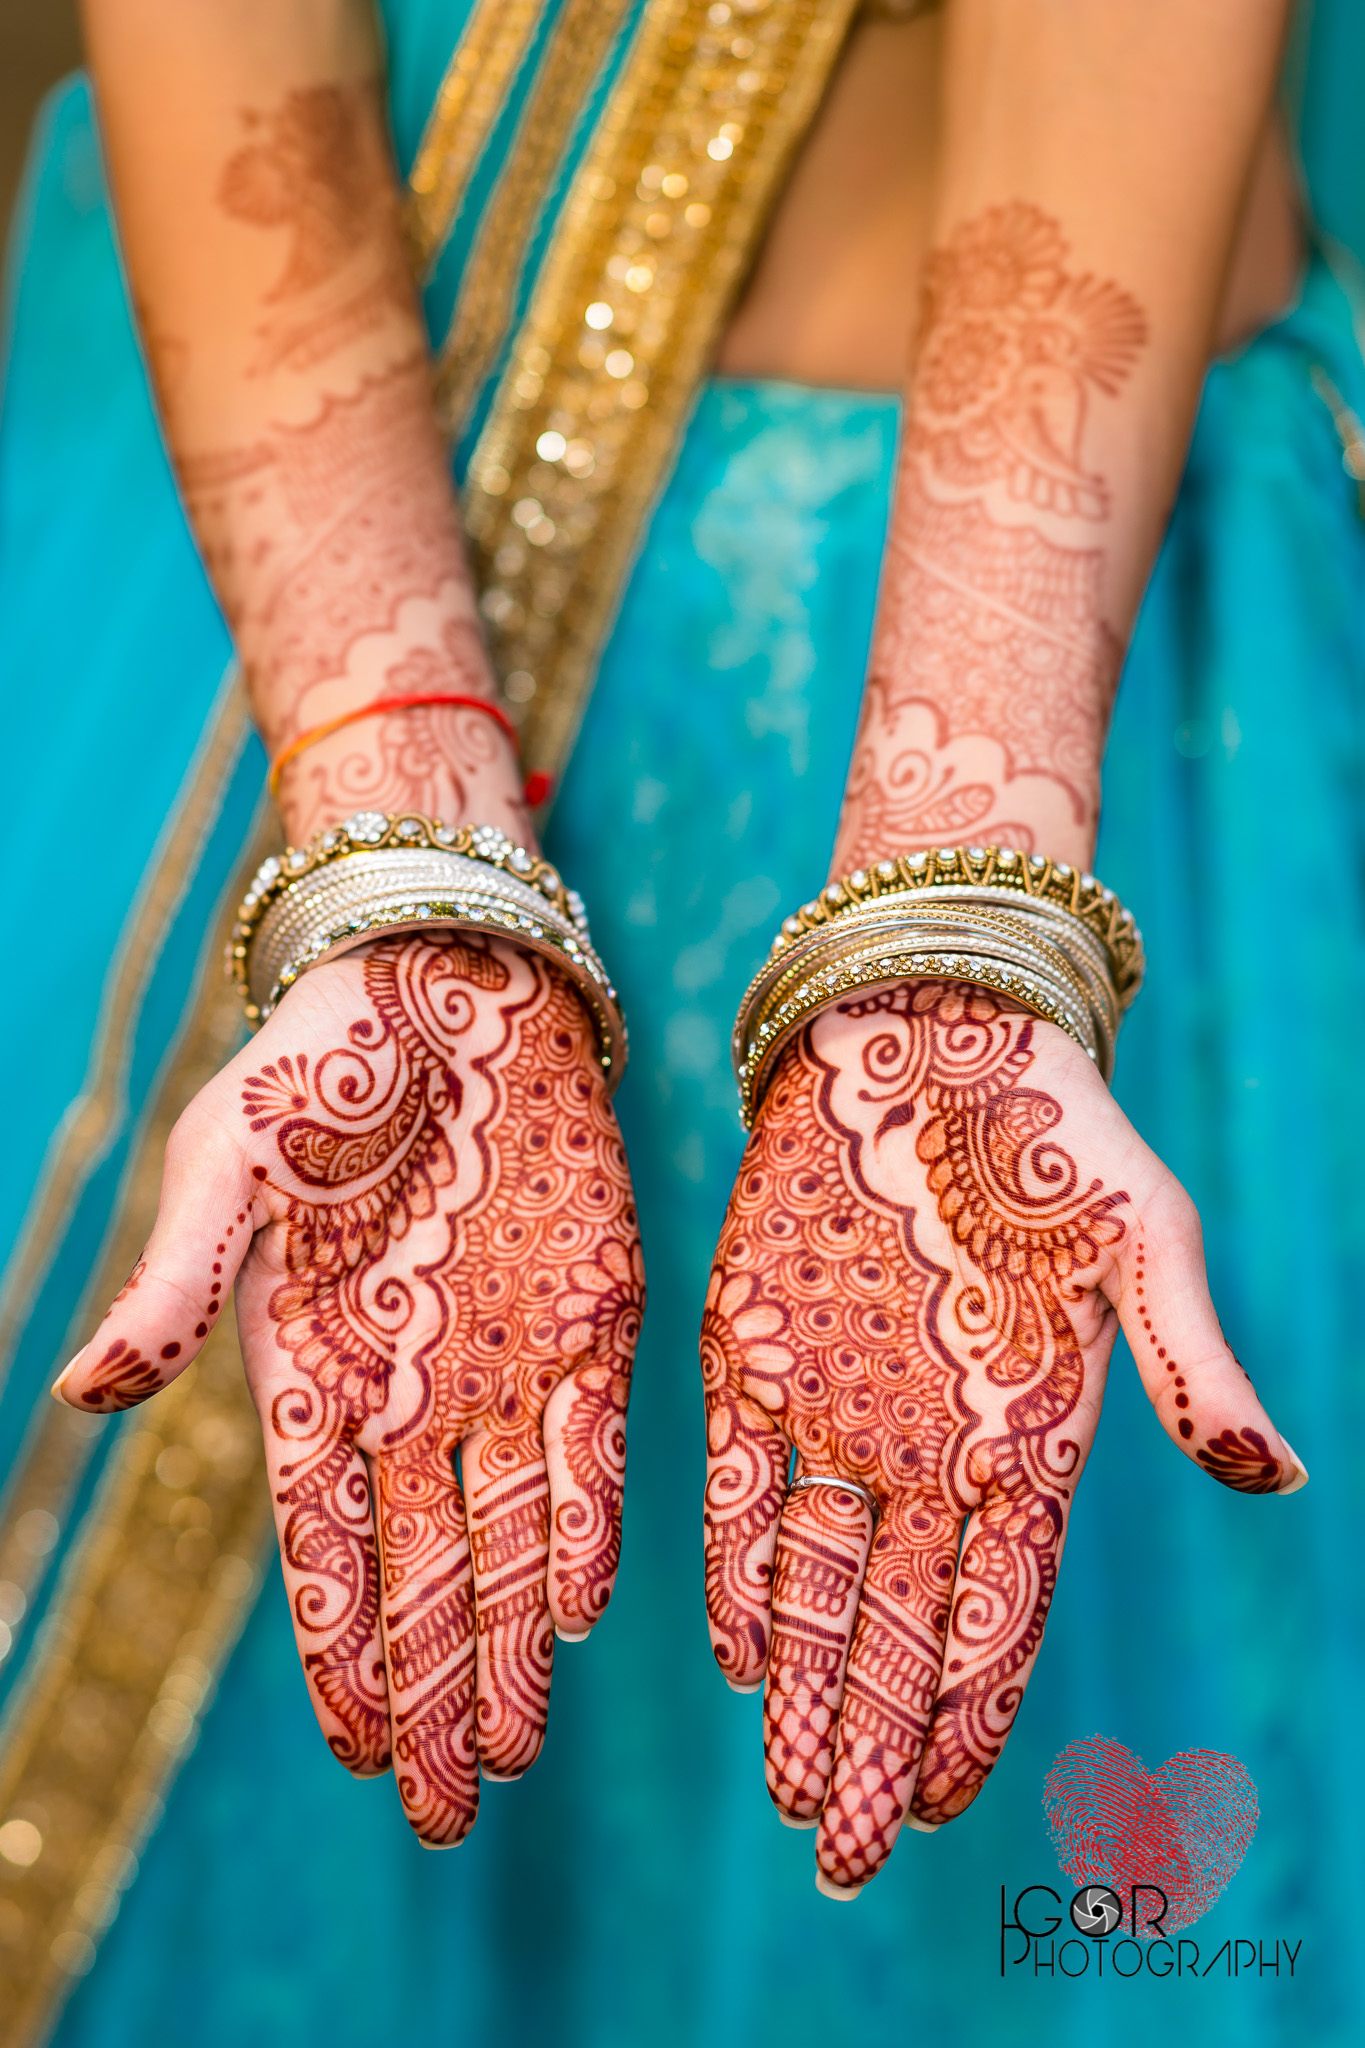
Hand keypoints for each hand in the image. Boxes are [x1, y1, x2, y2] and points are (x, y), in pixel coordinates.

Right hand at [57, 934, 641, 1844]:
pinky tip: (581, 1602)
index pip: (322, 1541)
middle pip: (418, 1567)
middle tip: (450, 1805)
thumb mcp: (228, 1165)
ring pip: (507, 1530)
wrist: (443, 975)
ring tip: (514, 1745)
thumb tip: (85, 1393)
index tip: (359, 1748)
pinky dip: (583, 1519)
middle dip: (433, 1686)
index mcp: (309, 1371)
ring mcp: (501, 1358)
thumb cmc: (316, 1062)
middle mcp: (407, 1391)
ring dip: (510, 1639)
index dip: (337, 1646)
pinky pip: (589, 1439)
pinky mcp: (588, 1312)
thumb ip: (179, 1284)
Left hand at [701, 979, 1302, 1895]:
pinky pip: (745, 1482)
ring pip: (820, 1574)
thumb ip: (1191, 1360)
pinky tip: (734, 1647)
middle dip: (876, 1736)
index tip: (943, 1804)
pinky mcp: (759, 1352)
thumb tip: (1277, 1481)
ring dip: (806, 1680)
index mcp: (1033, 1434)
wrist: (929, 1023)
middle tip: (845, 1850)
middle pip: (903, 1621)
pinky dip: (741, 1563)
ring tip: (793, 1786)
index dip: (975, 1708)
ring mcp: (844, 1404)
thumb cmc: (1057, 1128)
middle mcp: (933, 1444)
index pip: (1003, 1605)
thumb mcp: (1143, 1237)